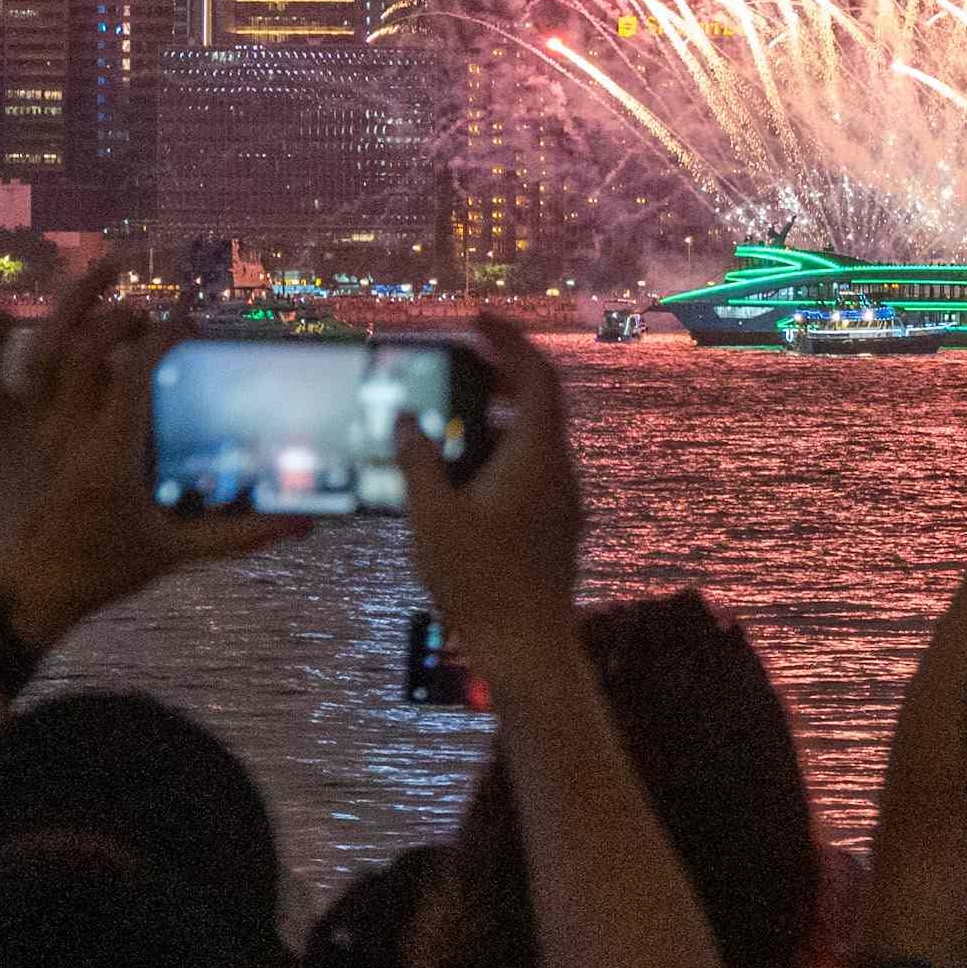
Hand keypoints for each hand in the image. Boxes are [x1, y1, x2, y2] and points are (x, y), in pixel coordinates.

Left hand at [0, 258, 300, 643]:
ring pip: (41, 349)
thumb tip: (304, 526)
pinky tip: (5, 312)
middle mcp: (65, 430)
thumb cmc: (97, 572)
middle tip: (154, 316)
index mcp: (110, 454)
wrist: (17, 596)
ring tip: (105, 270)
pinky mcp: (0, 434)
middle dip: (124, 316)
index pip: (137, 373)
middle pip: (89, 348)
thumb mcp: (175, 553)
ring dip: (72, 304)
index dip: (165, 335)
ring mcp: (27, 428)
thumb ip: (240, 535)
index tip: (189, 319)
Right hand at [396, 315, 583, 648]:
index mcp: (537, 456)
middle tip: (455, 361)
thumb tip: (404, 420)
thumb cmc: (480, 581)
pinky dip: (498, 452)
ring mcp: (561, 499)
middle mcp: (558, 470)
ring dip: (494, 417)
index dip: (510, 339)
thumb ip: (417, 461)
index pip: (537, 375)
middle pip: (538, 402)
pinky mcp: (553, 525)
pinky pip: (530, 470)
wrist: (526, 647)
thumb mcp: (432, 516)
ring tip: (445, 416)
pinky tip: (458, 472)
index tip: (475, 320)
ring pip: (533, 438)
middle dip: (498, 373)